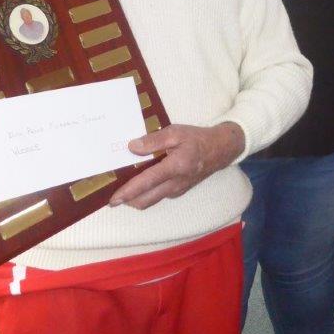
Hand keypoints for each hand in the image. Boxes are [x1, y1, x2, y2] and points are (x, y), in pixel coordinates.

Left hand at [110, 122, 244, 209]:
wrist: (220, 150)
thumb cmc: (197, 139)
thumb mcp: (176, 132)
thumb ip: (154, 140)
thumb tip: (132, 147)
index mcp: (175, 167)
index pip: (147, 182)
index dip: (129, 192)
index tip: (114, 199)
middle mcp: (175, 183)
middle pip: (146, 200)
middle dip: (128, 201)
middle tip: (113, 197)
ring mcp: (178, 189)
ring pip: (152, 200)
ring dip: (137, 199)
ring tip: (124, 190)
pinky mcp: (179, 191)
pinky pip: (159, 196)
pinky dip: (147, 194)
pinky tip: (142, 183)